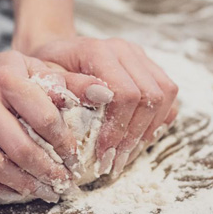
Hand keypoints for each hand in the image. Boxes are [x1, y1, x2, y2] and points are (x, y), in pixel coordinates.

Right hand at [0, 50, 92, 201]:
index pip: (43, 116)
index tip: (74, 158)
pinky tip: (3, 190)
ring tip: (39, 190)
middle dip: (46, 171)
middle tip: (61, 183)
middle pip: (19, 146)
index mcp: (5, 74)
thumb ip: (69, 82)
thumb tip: (105, 94)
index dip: (64, 143)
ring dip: (20, 184)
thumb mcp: (33, 69)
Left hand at [24, 37, 178, 177]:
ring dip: (148, 131)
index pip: (125, 93)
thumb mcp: (45, 78)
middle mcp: (124, 50)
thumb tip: (100, 97)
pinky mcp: (148, 66)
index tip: (103, 154)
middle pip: (150, 96)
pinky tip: (136, 140)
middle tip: (114, 163)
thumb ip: (69, 86)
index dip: (118, 128)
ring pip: (165, 94)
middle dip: (134, 136)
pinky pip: (167, 95)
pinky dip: (157, 120)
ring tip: (125, 156)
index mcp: (98, 51)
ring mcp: (139, 56)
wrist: (56, 53)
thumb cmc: (46, 69)